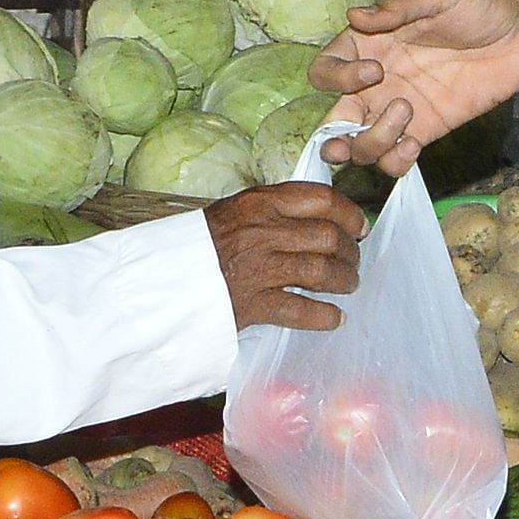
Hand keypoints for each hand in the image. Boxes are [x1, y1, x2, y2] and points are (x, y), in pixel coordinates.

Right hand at [206, 183, 368, 330]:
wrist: (158, 279)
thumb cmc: (195, 245)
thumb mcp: (231, 212)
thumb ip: (269, 212)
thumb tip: (313, 218)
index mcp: (258, 203)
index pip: (320, 199)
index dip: (348, 213)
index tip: (359, 227)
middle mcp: (262, 231)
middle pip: (328, 237)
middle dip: (350, 252)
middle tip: (354, 262)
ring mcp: (259, 268)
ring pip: (321, 272)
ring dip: (343, 281)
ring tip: (348, 286)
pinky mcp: (253, 304)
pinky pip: (302, 310)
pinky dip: (324, 316)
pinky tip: (334, 319)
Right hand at [312, 0, 518, 172]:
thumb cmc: (479, 4)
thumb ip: (397, 7)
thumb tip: (353, 16)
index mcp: (369, 44)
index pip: (325, 71)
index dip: (337, 78)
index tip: (376, 70)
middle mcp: (376, 82)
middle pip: (334, 119)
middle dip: (334, 134)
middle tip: (353, 129)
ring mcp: (399, 110)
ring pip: (360, 146)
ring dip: (371, 142)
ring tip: (406, 117)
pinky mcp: (425, 132)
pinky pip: (394, 161)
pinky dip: (395, 162)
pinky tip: (415, 144)